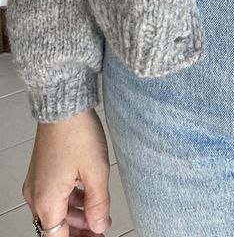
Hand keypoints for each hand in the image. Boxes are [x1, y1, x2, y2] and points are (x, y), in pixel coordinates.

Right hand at [22, 108, 111, 236]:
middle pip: (56, 225)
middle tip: (99, 230)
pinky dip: (71, 200)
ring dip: (76, 216)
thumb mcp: (96, 172)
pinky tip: (88, 197)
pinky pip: (55, 194)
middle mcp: (36, 194)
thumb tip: (99, 226)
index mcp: (46, 200)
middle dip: (79, 230)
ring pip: (57, 209)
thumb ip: (98, 204)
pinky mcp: (42, 170)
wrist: (64, 105)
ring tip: (99, 216)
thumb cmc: (76, 133)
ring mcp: (38, 182)